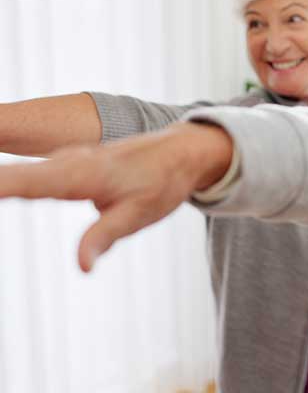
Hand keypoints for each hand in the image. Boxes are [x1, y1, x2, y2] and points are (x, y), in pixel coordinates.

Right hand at [0, 122, 232, 271]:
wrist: (179, 152)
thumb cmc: (160, 184)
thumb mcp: (140, 214)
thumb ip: (106, 236)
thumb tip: (82, 267)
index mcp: (78, 175)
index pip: (22, 183)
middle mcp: (64, 163)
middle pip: (6, 176)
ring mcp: (62, 162)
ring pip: (11, 173)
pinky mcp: (64, 165)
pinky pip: (24, 174)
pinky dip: (4, 181)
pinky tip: (0, 188)